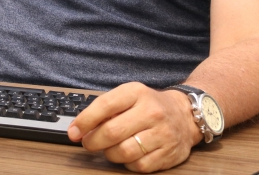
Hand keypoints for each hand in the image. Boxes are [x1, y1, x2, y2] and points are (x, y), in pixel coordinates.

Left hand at [67, 82, 202, 172]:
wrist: (185, 115)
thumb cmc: (149, 105)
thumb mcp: (129, 95)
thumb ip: (105, 108)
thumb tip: (79, 128)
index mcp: (137, 93)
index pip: (105, 105)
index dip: (85, 121)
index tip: (73, 132)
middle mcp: (151, 112)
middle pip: (112, 132)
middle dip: (93, 141)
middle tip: (88, 143)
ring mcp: (162, 134)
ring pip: (124, 152)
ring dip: (109, 154)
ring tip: (108, 149)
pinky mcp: (169, 153)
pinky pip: (139, 166)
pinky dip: (127, 164)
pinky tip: (127, 156)